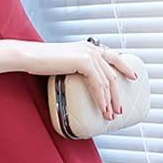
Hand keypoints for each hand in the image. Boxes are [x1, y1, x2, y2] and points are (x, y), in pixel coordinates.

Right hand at [17, 39, 138, 120]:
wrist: (30, 56)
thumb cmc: (42, 61)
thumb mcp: (65, 63)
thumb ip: (78, 67)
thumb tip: (84, 81)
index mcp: (88, 47)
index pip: (113, 56)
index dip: (125, 67)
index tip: (133, 77)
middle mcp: (91, 49)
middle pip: (112, 73)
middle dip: (117, 94)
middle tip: (119, 109)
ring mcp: (89, 54)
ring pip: (108, 81)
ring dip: (110, 100)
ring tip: (110, 114)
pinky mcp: (84, 61)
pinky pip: (98, 84)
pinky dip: (101, 98)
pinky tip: (102, 108)